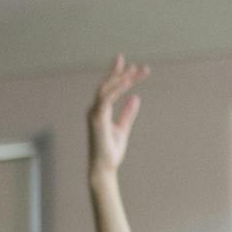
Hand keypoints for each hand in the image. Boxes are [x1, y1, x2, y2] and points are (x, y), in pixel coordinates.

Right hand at [88, 57, 149, 178]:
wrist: (103, 167)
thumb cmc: (111, 151)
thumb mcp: (122, 129)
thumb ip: (128, 113)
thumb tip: (135, 97)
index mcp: (99, 111)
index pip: (108, 88)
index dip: (117, 74)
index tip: (128, 63)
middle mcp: (95, 110)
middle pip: (107, 85)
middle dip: (120, 72)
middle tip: (137, 65)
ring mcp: (95, 113)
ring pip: (107, 88)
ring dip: (122, 78)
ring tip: (136, 70)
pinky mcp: (98, 119)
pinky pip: (107, 98)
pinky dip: (118, 88)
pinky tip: (129, 81)